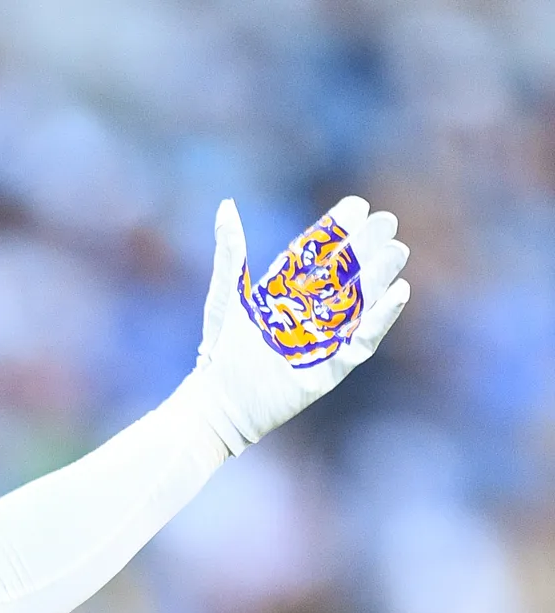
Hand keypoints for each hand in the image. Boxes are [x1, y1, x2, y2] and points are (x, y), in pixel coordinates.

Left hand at [183, 196, 410, 455]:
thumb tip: (226, 206)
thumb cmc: (218, 349)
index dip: (336, 231)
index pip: (316, 255)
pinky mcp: (331, 368)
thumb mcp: (227, 295)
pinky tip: (399, 292)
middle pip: (344, 274)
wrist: (217, 402)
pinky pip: (362, 340)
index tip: (356, 206)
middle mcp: (308, 313)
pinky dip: (380, 319)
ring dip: (379, 277)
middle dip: (365, 248)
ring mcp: (323, 339)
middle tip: (387, 221)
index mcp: (285, 292)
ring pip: (358, 303)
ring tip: (397, 250)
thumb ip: (231, 252)